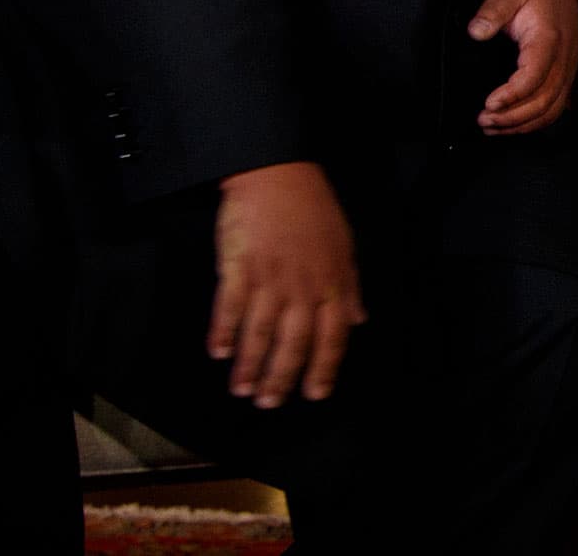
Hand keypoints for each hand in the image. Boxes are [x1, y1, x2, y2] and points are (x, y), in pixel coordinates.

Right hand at [208, 161, 366, 407]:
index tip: (315, 393)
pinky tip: (219, 352)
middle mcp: (302, 286)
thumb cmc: (313, 209)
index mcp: (332, 282)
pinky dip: (224, 331)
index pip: (333, 336)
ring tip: (242, 389)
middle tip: (270, 403)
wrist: (278, 174)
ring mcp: (270, 277)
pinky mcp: (239, 266)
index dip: (324, 367)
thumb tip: (359, 320)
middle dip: (282, 377)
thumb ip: (350, 287)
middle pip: (293, 342)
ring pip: (260, 332)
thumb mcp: (345, 246)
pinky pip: (230, 306)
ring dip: (251, 365)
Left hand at [468, 0, 577, 134]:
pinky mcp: (564, 79)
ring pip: (550, 111)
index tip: (488, 103)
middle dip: (511, 116)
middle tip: (483, 119)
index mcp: (548, 40)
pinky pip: (554, 110)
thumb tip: (476, 32)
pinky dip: (533, 123)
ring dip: (521, 124)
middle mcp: (562, 61)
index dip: (512, 95)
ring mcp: (566, 72)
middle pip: (543, 101)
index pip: (534, 76)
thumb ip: (492, 11)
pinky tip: (511, 126)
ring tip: (492, 127)